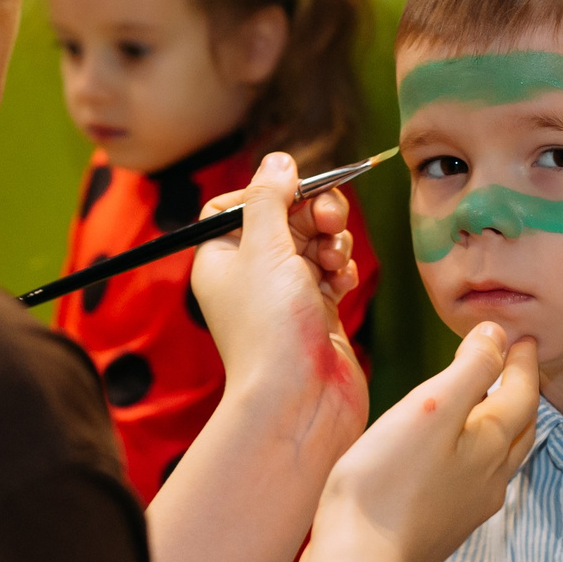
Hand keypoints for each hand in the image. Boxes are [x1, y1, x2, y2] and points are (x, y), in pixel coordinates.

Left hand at [189, 152, 366, 447]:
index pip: (240, 203)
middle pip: (285, 218)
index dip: (270, 191)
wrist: (298, 401)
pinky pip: (332, 272)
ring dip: (331, 241)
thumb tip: (278, 159)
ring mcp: (285, 295)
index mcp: (221, 257)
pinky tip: (341, 284)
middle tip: (328, 220)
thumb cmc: (270, 330)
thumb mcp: (264, 247)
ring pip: (314, 242)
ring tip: (333, 261)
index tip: (294, 190)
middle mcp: (249, 275)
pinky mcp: (317, 313)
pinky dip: (341, 270)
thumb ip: (271, 197)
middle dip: (312, 212)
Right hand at [313, 323, 538, 561]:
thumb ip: (470, 369)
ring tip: (487, 403)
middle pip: (520, 427)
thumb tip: (499, 336)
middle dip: (521, 391)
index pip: (523, 393)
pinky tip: (453, 455)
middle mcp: (491, 477)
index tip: (522, 336)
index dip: (523, 361)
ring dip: (502, 425)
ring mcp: (469, 506)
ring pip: (501, 456)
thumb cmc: (388, 481)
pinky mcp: (445, 526)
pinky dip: (477, 452)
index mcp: (492, 443)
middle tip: (514, 365)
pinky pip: (476, 479)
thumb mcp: (431, 407)